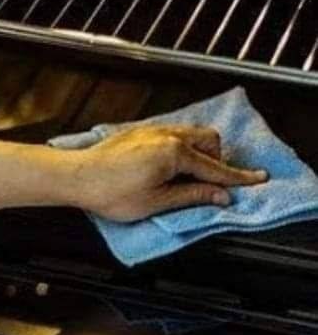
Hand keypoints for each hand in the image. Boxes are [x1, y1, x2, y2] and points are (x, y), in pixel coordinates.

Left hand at [66, 125, 267, 221]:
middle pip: (209, 140)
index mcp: (174, 153)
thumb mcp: (158, 202)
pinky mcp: (140, 133)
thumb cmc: (111, 192)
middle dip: (217, 160)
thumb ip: (193, 196)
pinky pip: (173, 134)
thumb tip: (219, 196)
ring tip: (193, 177)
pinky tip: (172, 166)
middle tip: (215, 184)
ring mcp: (152, 131)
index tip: (257, 180)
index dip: (238, 178)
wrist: (77, 176)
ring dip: (200, 152)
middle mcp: (165, 136)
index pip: (216, 168)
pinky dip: (182, 148)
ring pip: (191, 134)